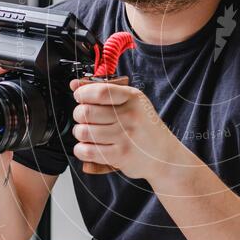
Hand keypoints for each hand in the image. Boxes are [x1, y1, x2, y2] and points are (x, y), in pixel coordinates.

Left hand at [69, 79, 185, 180]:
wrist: (164, 155)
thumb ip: (104, 91)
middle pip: (86, 112)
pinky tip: (89, 147)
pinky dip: (81, 150)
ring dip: (80, 133)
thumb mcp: (132, 102)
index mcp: (133, 98)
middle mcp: (130, 116)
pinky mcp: (120, 155)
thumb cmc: (145, 127)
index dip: (82, 94)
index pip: (99, 91)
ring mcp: (125, 136)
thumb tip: (74, 84)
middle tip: (85, 118)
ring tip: (88, 133)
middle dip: (79, 115)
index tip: (80, 97)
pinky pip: (87, 151)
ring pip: (83, 132)